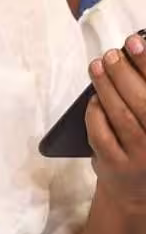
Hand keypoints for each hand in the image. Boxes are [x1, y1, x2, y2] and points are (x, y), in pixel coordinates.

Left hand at [87, 32, 145, 216]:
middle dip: (124, 73)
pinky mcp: (116, 166)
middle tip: (110, 53)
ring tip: (97, 66)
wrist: (136, 192)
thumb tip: (132, 57)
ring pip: (120, 115)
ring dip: (106, 87)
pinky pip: (101, 134)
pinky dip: (95, 113)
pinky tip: (93, 98)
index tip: (135, 40)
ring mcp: (140, 156)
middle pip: (142, 101)